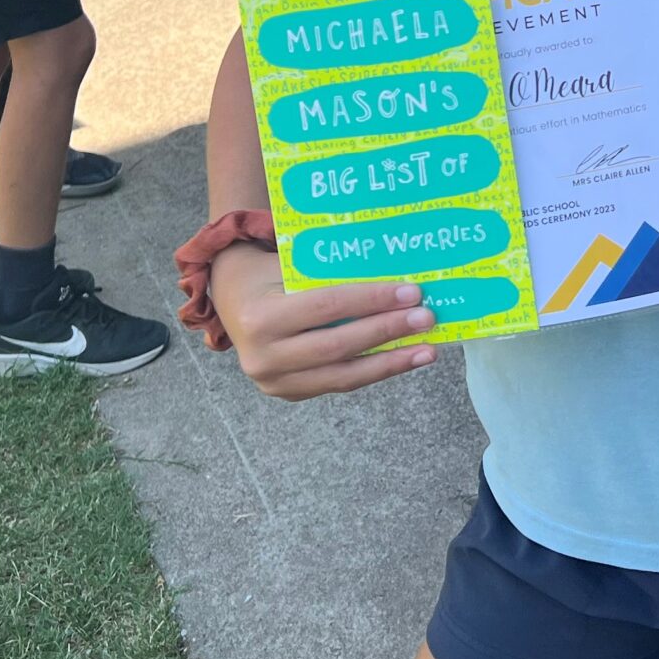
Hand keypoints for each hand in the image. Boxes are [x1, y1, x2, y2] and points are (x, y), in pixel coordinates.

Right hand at [210, 245, 438, 398]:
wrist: (232, 300)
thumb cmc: (269, 274)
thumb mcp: (290, 265)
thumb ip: (332, 275)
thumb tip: (396, 280)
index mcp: (261, 317)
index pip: (327, 306)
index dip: (372, 300)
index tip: (411, 293)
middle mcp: (262, 355)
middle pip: (337, 345)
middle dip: (386, 332)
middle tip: (427, 318)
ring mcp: (273, 381)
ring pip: (342, 376)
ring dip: (389, 363)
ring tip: (426, 351)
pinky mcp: (287, 393)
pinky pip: (337, 383)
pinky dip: (372, 371)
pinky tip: (401, 359)